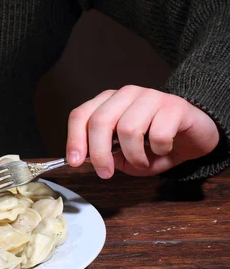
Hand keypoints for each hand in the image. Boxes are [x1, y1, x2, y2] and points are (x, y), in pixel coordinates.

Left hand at [65, 85, 219, 177]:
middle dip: (100, 153)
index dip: (74, 139)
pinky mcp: (174, 106)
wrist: (194, 136)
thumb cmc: (155, 144)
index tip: (75, 162)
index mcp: (108, 103)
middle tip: (106, 173)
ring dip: (134, 155)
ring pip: (128, 128)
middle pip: (100, 121)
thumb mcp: (125, 156)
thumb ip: (107, 154)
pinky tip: (163, 149)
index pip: (81, 115)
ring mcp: (150, 97)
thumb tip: (90, 158)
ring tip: (142, 161)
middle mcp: (126, 95)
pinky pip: (158, 134)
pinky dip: (158, 150)